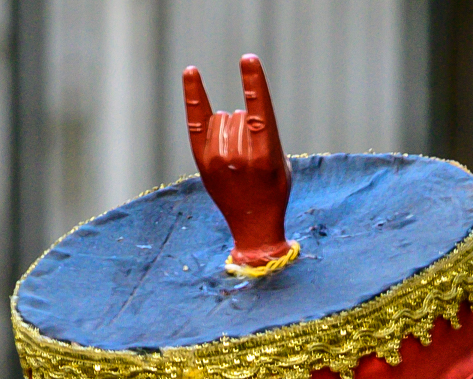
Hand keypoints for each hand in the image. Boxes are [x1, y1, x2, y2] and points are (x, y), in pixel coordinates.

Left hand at [182, 55, 291, 267]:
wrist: (254, 226)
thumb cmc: (273, 190)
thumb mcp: (280, 162)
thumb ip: (266, 135)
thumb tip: (238, 114)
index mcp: (266, 157)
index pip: (259, 113)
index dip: (254, 84)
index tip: (248, 58)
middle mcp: (239, 158)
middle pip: (240, 114)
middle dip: (247, 126)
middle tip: (251, 156)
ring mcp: (218, 160)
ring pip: (224, 117)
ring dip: (231, 127)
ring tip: (237, 156)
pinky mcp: (203, 162)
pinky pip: (198, 120)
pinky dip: (196, 96)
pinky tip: (192, 72)